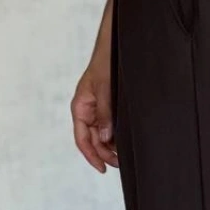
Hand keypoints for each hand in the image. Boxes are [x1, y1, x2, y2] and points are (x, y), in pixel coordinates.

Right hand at [71, 0, 117, 173]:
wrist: (118, 41)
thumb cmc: (108, 60)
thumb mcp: (106, 88)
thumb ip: (105, 113)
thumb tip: (104, 137)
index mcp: (81, 106)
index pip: (82, 139)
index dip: (92, 156)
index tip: (104, 169)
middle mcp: (88, 109)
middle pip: (93, 140)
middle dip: (106, 153)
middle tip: (122, 163)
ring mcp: (99, 107)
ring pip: (102, 134)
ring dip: (112, 145)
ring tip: (127, 154)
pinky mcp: (109, 104)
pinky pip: (110, 125)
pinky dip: (117, 134)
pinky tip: (128, 139)